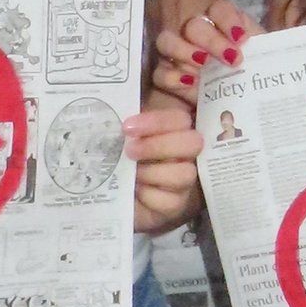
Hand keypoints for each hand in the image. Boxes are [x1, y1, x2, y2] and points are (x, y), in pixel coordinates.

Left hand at [126, 100, 206, 236]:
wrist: (114, 197)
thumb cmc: (123, 160)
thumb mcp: (125, 136)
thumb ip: (130, 120)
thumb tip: (113, 101)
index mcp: (175, 130)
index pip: (180, 119)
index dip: (158, 121)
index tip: (128, 126)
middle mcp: (187, 153)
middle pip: (192, 142)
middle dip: (158, 145)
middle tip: (130, 149)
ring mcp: (186, 180)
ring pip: (184, 173)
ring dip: (153, 171)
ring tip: (132, 173)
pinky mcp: (176, 205)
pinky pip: (170, 199)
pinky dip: (149, 195)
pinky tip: (136, 192)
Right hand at [152, 0, 256, 105]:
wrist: (248, 103)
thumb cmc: (255, 76)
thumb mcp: (263, 61)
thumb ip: (262, 48)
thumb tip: (265, 44)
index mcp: (222, 25)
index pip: (218, 9)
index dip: (228, 20)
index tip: (242, 39)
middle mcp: (197, 34)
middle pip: (193, 25)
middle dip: (211, 40)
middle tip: (230, 59)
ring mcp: (178, 54)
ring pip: (167, 41)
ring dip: (184, 51)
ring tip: (204, 66)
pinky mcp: (168, 78)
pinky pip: (159, 73)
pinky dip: (172, 77)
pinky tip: (190, 83)